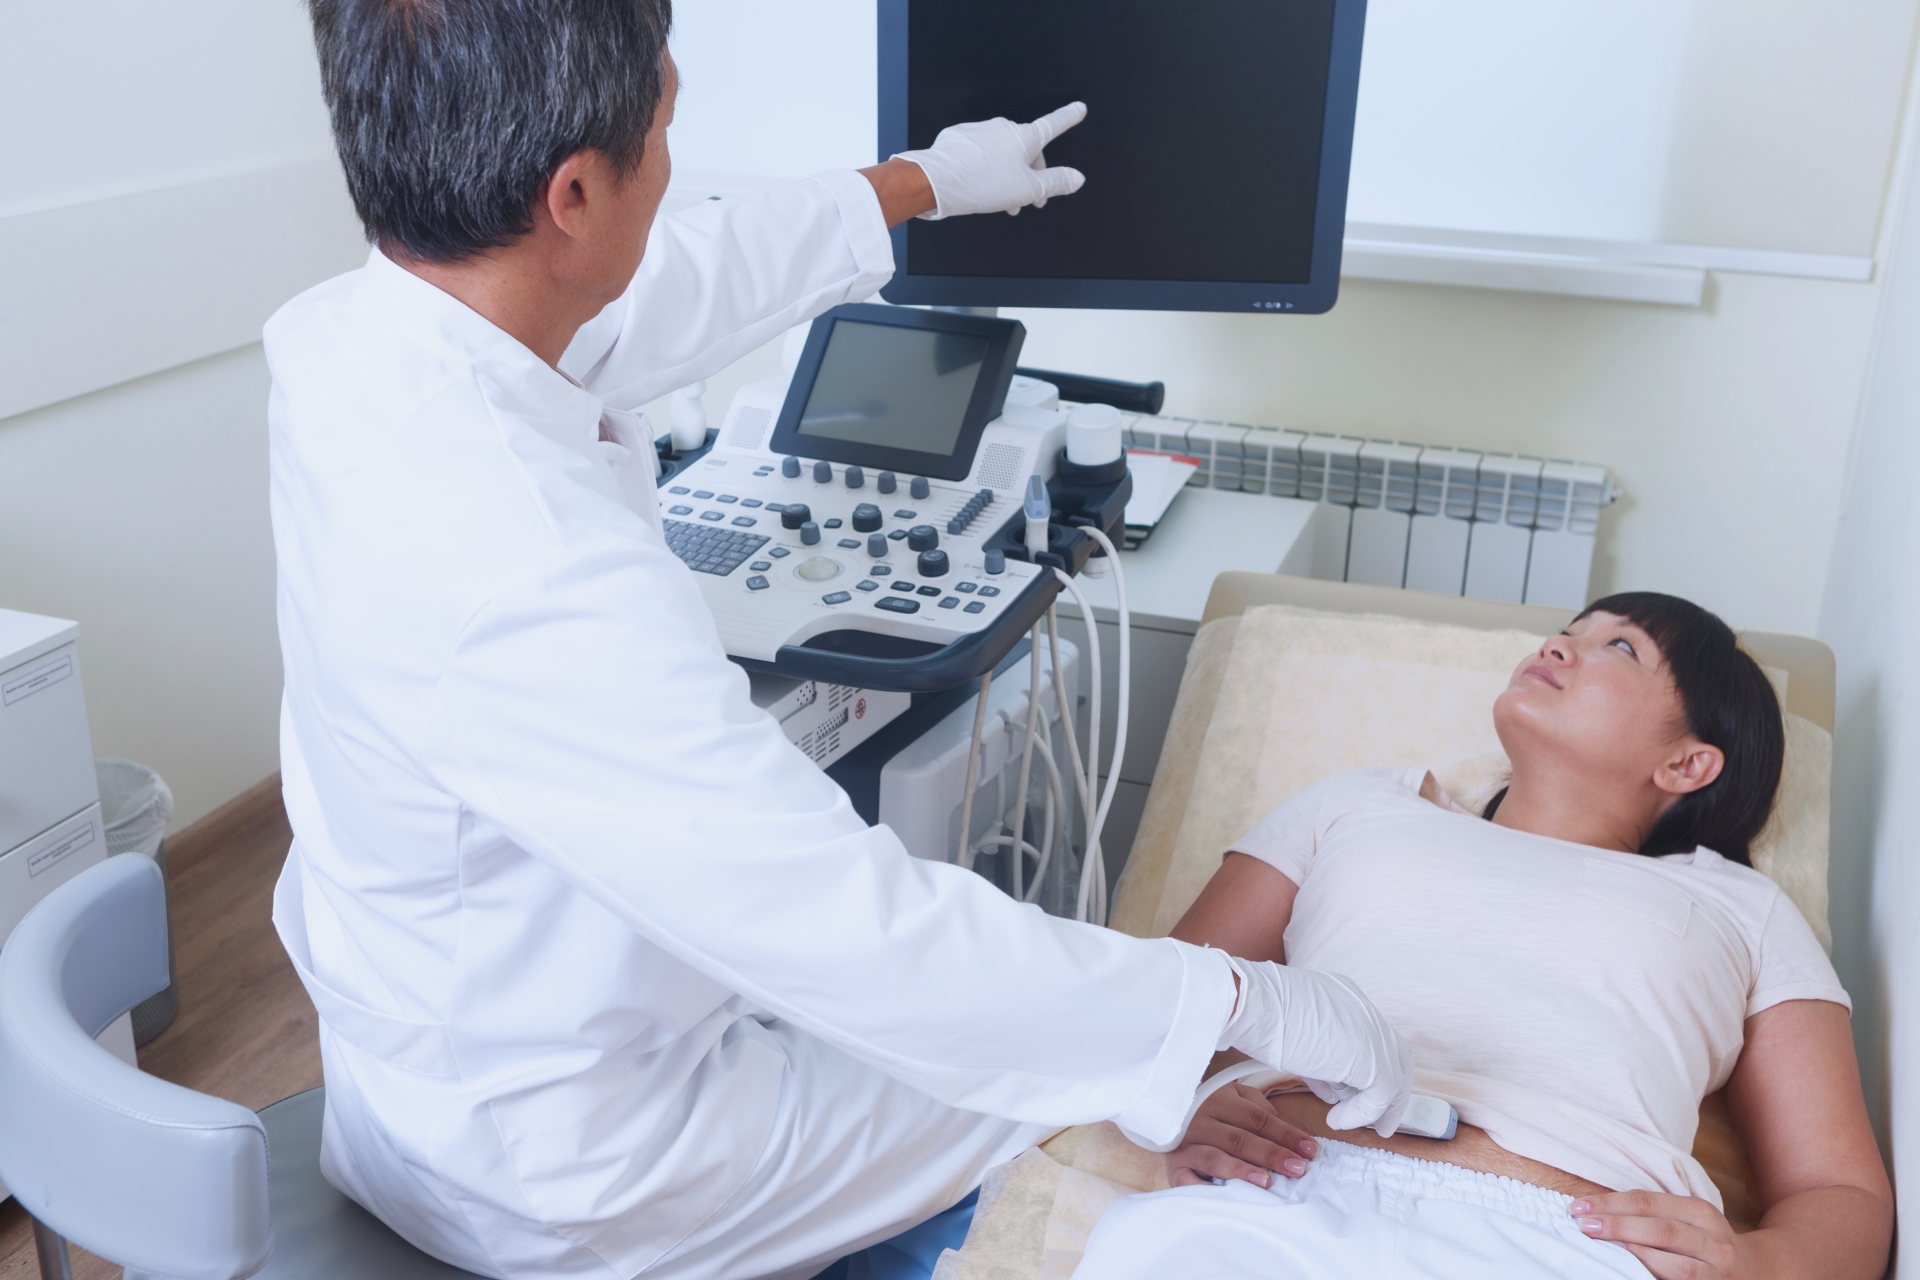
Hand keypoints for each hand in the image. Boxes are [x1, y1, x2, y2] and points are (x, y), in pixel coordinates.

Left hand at [892, 102, 1087, 219]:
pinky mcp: (959, 138)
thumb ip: (1056, 182)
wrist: (936, 181)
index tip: (1079, 109)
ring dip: (1005, 176)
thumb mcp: (1028, 190)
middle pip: (1025, 150)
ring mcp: (979, 131)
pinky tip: (976, 186)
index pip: (1054, 125)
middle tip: (1028, 201)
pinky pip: (979, 153)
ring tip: (999, 200)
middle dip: (1030, 174)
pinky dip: (984, 169)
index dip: (1069, 118)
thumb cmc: (982, 184)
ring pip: (1001, 154)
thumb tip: (1077, 178)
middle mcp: (1003, 128)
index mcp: (1024, 137)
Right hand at [1167, 1083, 1319, 1189]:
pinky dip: (1206, 1190)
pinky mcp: (1175, 1166)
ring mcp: (1186, 1144)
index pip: (1258, 1119)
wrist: (1163, 1108)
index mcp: (1220, 1100)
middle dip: (1271, 1154)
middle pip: (1240, 1138)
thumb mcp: (1235, 1096)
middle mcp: (1201, 1121)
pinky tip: (1226, 1197)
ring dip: (1241, 1170)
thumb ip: (1261, 1110)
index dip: (1286, 1134)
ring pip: (1215, 1157)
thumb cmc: (1212, 1108)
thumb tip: (1289, 1134)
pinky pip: (1189, 1181)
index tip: (1311, 1150)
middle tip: (1297, 1168)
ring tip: (1266, 1181)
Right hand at [1220, 958, 1413, 1137]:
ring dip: (1374, 1107)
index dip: (1366, 1071)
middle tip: (1379, 1122)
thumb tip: (1331, 1090)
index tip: (1351, 1095)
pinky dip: (1359, 1113)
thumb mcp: (1296, 1036)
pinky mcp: (1372, 1059)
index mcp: (1348, 998)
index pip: (1371, 1039)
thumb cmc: (1258, 1015)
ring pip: (1394, 1077)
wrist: (1252, 1005)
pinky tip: (1335, 1120)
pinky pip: (1379, 1096)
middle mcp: (1366, 1011)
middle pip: (1395, 1057)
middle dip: (1387, 1093)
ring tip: (1349, 1123)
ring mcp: (1373, 1033)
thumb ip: (1320, 1061)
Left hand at [1570, 1191, 1743, 1278]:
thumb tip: (1598, 1211)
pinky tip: (1631, 1274)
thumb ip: (1654, 1214)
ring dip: (1635, 1256)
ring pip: (1673, 1264)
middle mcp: (1713, 1240)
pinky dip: (1653, 1277)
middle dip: (1617, 1226)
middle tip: (1583, 1225)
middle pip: (1660, 1230)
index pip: (1649, 1203)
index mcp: (1702, 1212)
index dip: (1611, 1204)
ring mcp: (1717, 1271)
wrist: (1758, 1271)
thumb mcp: (1689, 1220)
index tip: (1579, 1207)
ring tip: (1603, 1249)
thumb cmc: (1705, 1242)